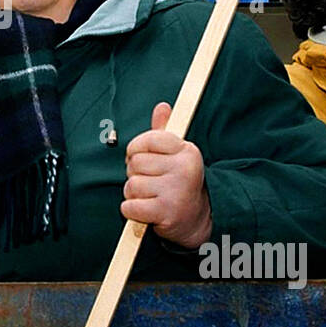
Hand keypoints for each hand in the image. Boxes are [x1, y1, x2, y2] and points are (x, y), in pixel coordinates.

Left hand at [122, 102, 212, 247]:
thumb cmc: (178, 183)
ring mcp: (176, 190)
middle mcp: (184, 168)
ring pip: (131, 185)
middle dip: (135, 175)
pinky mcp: (167, 212)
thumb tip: (162, 106)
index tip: (144, 160)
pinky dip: (132, 211)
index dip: (136, 151)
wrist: (196, 220)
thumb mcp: (175, 156)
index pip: (146, 140)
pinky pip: (130, 206)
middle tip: (152, 183)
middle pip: (135, 163)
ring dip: (134, 195)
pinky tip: (147, 211)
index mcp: (187, 150)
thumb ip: (163, 133)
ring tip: (151, 198)